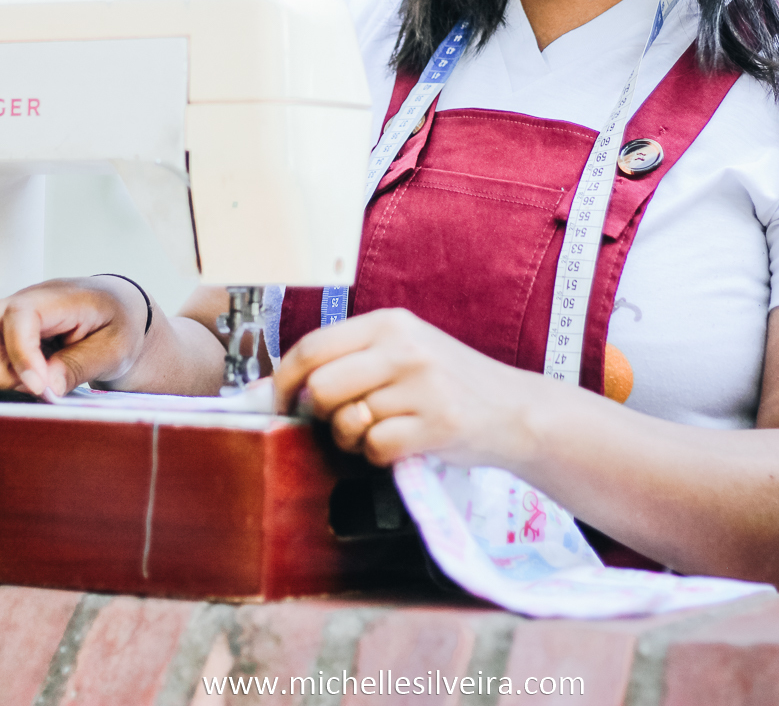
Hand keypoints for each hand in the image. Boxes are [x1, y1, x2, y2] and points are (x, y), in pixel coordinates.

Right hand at [0, 276, 149, 401]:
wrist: (118, 312)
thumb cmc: (118, 325)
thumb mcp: (117, 347)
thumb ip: (81, 364)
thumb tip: (45, 386)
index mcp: (57, 298)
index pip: (21, 315)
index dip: (21, 354)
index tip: (37, 388)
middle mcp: (22, 301)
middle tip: (28, 390)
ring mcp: (4, 316)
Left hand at [273, 307, 528, 467]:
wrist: (514, 409)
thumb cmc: (446, 383)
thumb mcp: (401, 352)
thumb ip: (345, 361)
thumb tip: (264, 389)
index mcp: (388, 323)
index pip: (311, 347)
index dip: (284, 381)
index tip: (281, 403)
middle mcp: (404, 347)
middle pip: (321, 388)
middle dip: (320, 415)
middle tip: (341, 422)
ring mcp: (423, 385)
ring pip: (348, 422)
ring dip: (354, 439)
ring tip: (380, 431)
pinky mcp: (438, 423)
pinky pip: (377, 449)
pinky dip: (380, 456)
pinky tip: (402, 445)